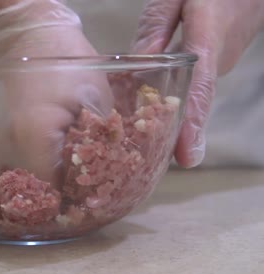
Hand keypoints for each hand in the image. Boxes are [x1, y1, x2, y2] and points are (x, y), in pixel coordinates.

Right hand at [0, 0, 112, 185]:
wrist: (18, 33)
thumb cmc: (64, 60)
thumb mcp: (96, 100)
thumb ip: (99, 146)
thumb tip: (100, 181)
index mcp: (31, 140)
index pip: (54, 192)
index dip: (74, 197)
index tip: (90, 192)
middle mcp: (3, 150)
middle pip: (34, 190)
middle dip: (59, 189)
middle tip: (81, 176)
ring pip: (20, 179)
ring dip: (42, 175)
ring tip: (62, 158)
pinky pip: (10, 163)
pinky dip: (27, 162)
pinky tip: (42, 145)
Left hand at [133, 0, 263, 167]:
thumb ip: (157, 26)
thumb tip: (139, 62)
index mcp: (209, 41)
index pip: (201, 89)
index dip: (193, 125)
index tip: (188, 158)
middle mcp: (218, 59)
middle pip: (192, 103)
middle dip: (169, 132)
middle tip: (143, 162)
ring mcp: (220, 62)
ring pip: (190, 96)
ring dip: (167, 118)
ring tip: (138, 146)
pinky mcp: (215, 61)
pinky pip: (191, 86)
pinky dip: (170, 100)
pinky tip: (145, 112)